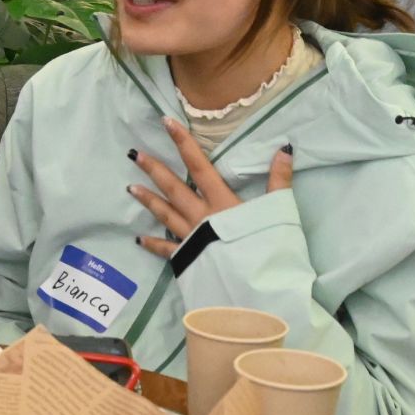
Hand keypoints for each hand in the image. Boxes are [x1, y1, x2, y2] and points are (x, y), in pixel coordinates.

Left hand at [129, 116, 293, 259]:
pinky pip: (167, 251)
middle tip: (134, 154)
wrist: (257, 290)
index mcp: (222, 203)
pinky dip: (153, 245)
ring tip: (130, 188)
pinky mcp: (188, 261)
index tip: (166, 123)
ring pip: (166, 215)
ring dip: (148, 200)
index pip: (199, 166)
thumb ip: (279, 180)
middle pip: (174, 188)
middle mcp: (202, 217)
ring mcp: (192, 240)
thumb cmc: (269, 249)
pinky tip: (139, 240)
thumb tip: (284, 150)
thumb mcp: (278, 210)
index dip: (183, 143)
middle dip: (154, 170)